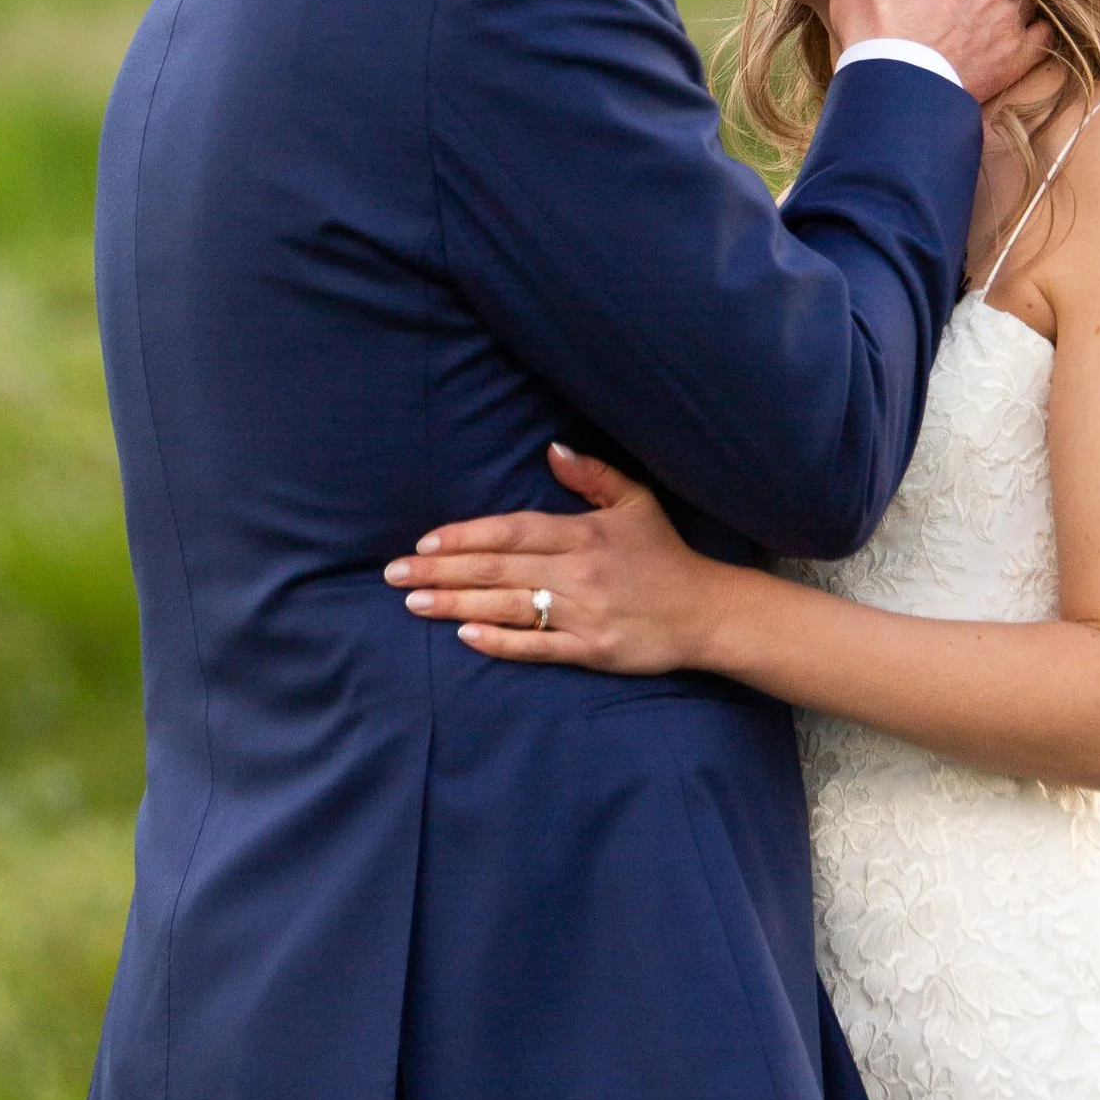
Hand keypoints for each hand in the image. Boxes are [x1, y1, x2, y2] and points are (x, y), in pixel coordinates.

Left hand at [382, 444, 719, 671]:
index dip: (465, 535)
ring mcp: (583, 613)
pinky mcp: (590, 650)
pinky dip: (500, 641)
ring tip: (413, 602)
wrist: (704, 612)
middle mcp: (579, 571)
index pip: (512, 531)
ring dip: (455, 604)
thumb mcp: (635, 502)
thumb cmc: (663, 554)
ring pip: (507, 606)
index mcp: (583, 533)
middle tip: (395, 573)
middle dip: (441, 569)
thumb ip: (591, 474)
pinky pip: (536, 646)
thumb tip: (551, 449)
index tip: (424, 541)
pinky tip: (465, 635)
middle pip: (498, 569)